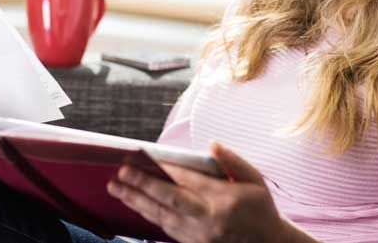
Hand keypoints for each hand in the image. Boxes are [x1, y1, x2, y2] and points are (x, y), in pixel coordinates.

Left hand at [107, 141, 315, 242]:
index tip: (141, 159)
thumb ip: (232, 160)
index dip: (162, 170)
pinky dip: (149, 217)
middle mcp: (207, 219)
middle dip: (140, 186)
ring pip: (161, 218)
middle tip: (119, 174)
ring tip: (117, 189)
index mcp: (222, 199)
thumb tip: (212, 144)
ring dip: (137, 203)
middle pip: (167, 201)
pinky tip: (136, 206)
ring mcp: (198, 236)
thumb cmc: (260, 207)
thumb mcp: (254, 179)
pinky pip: (166, 230)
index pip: (185, 181)